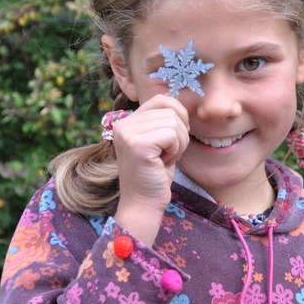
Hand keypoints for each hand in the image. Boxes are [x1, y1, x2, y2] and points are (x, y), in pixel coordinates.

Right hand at [112, 95, 189, 244]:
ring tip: (164, 159)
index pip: (162, 99)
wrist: (143, 204)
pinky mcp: (137, 144)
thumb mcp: (158, 142)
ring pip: (174, 122)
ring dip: (178, 144)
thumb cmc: (155, 175)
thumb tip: (180, 102)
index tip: (173, 139)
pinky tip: (163, 163)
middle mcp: (123, 124)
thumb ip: (163, 121)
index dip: (177, 116)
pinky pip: (172, 135)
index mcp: (127, 121)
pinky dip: (175, 150)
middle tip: (168, 154)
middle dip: (180, 133)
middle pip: (170, 109)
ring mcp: (128, 133)